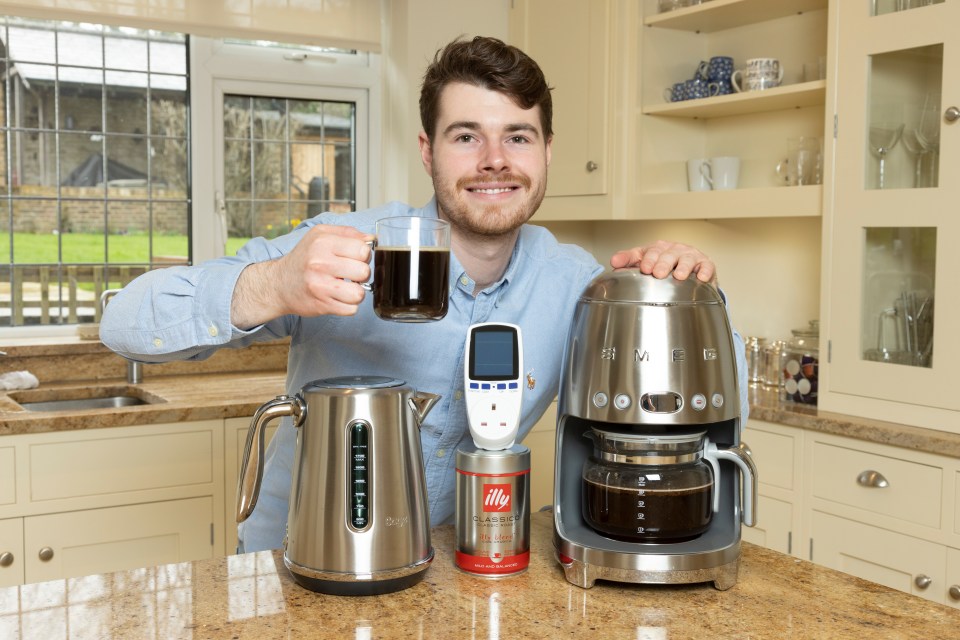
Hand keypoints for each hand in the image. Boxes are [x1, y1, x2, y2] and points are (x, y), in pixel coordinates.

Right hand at [232, 225, 373, 327]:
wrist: (278, 284)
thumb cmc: (304, 258)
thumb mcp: (320, 235)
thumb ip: (348, 233)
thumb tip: (372, 238)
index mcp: (323, 242)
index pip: (363, 249)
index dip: (363, 255)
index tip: (354, 258)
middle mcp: (320, 263)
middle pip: (364, 272)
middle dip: (362, 274)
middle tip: (350, 273)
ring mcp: (320, 286)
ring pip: (359, 294)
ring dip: (357, 292)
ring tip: (346, 287)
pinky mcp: (322, 305)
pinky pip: (351, 309)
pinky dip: (348, 305)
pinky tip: (339, 298)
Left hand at [609, 240, 716, 284]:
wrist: (687, 268)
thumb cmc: (663, 264)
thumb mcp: (644, 259)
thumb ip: (628, 260)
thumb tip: (613, 262)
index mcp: (659, 248)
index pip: (652, 251)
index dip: (649, 259)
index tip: (644, 269)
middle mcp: (675, 250)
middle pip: (669, 254)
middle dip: (663, 263)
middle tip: (658, 273)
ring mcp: (691, 256)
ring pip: (687, 259)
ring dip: (683, 267)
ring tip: (678, 276)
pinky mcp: (706, 264)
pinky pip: (707, 266)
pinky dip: (705, 272)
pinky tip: (702, 278)